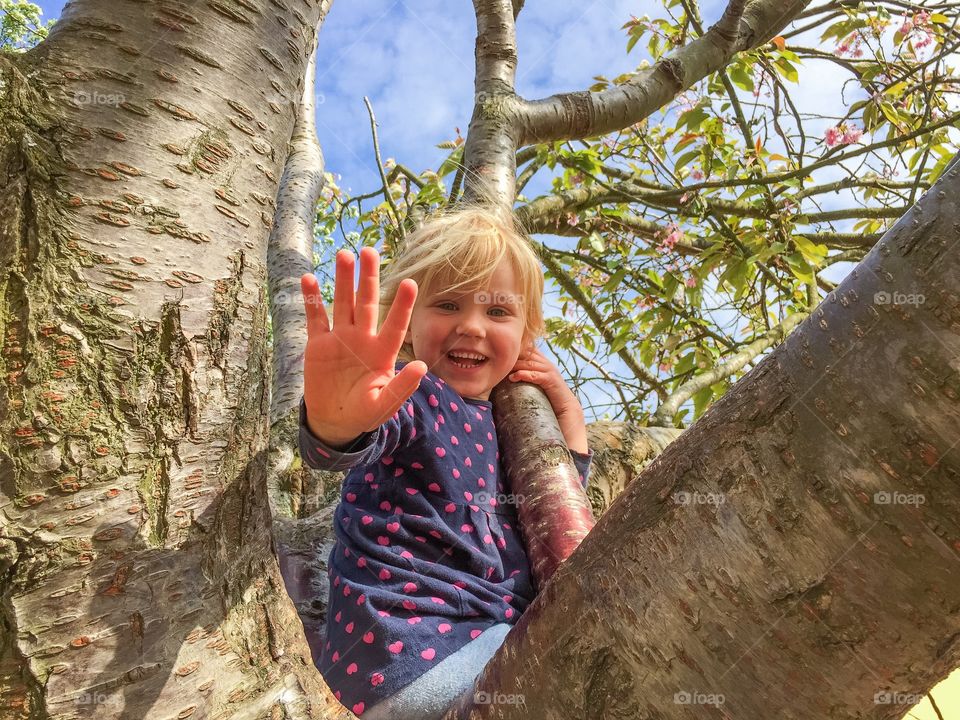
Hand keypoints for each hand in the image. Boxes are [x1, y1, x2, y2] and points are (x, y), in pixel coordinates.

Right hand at [301, 248, 426, 445]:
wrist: (335, 421)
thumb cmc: (364, 413)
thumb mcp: (383, 405)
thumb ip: (401, 387)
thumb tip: (421, 366)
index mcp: (382, 352)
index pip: (394, 324)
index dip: (402, 305)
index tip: (410, 283)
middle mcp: (363, 339)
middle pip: (367, 303)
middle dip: (368, 278)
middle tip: (369, 251)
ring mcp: (340, 339)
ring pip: (343, 303)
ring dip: (343, 281)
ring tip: (344, 255)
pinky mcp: (318, 344)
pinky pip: (315, 318)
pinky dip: (311, 299)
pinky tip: (308, 279)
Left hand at [508, 346, 587, 453]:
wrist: (566, 411)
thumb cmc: (548, 401)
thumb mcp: (535, 386)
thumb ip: (525, 378)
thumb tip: (505, 380)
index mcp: (542, 363)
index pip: (527, 350)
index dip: (513, 352)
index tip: (498, 357)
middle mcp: (546, 364)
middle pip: (526, 354)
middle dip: (512, 356)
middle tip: (496, 362)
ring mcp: (550, 371)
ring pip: (529, 363)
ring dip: (514, 365)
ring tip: (501, 370)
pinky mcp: (552, 380)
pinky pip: (536, 374)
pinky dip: (524, 374)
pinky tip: (514, 378)